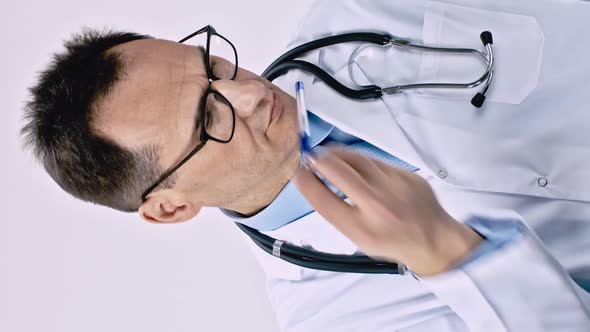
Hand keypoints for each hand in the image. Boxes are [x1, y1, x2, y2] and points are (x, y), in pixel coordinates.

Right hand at [293, 147, 483, 275]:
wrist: (431, 240)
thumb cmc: (389, 240)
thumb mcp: (358, 236)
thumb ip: (337, 211)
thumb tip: (315, 180)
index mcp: (361, 229)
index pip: (322, 199)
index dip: (305, 181)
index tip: (298, 172)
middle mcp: (377, 207)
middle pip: (336, 170)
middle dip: (318, 160)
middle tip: (311, 157)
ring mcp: (394, 188)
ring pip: (356, 159)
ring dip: (337, 154)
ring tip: (328, 154)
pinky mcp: (405, 175)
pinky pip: (375, 161)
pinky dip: (360, 160)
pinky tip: (354, 163)